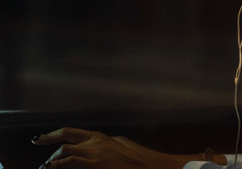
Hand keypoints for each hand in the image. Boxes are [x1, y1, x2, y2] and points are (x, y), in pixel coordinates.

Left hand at [32, 127, 180, 168]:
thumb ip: (106, 145)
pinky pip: (71, 162)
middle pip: (66, 137)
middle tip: (37, 149)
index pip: (72, 132)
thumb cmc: (138, 158)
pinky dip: (60, 165)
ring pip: (66, 150)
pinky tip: (54, 168)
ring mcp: (95, 152)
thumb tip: (99, 146)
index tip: (40, 139)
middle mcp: (95, 141)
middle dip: (48, 141)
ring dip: (53, 159)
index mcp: (100, 136)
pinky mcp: (96, 164)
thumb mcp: (121, 146)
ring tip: (46, 167)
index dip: (53, 134)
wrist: (149, 165)